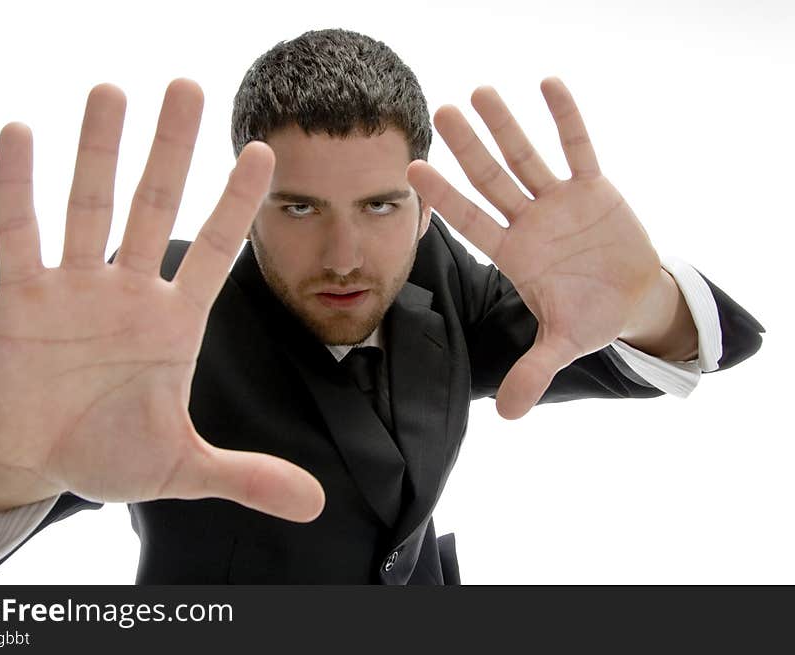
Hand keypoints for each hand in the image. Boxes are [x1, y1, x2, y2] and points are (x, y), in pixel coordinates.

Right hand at [0, 80, 323, 520]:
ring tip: (112, 91)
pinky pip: (19, 235)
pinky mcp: (22, 297)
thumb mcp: (184, 468)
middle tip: (187, 88)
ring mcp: (76, 288)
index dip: (238, 205)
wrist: (45, 458)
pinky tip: (22, 134)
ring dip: (99, 152)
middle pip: (156, 210)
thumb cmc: (114, 452)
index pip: (217, 252)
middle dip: (171, 152)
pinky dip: (17, 189)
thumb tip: (316, 504)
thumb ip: (247, 476)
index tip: (264, 154)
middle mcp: (130, 292)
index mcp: (175, 324)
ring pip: (91, 208)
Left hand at [407, 78, 661, 419]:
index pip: (472, 221)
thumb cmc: (591, 318)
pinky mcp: (595, 188)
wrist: (633, 300)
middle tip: (441, 113)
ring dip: (507, 126)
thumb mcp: (563, 344)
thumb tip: (509, 418)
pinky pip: (579, 147)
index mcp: (514, 254)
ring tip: (480, 91)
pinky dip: (567, 119)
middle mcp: (529, 222)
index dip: (445, 198)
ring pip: (527, 157)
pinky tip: (549, 84)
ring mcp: (560, 201)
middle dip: (470, 150)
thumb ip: (534, 371)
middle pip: (493, 180)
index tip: (414, 172)